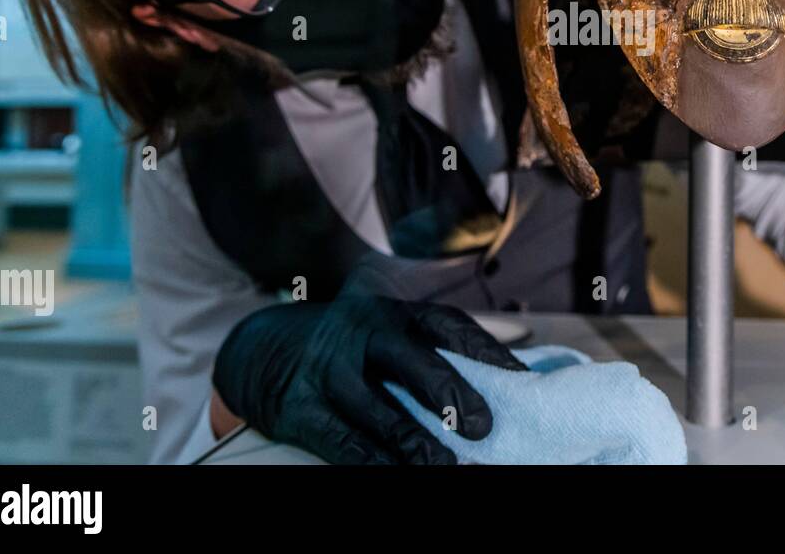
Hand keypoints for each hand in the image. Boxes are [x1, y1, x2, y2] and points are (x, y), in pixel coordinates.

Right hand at [213, 288, 524, 463]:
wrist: (264, 350)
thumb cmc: (350, 348)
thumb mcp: (388, 333)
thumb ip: (434, 351)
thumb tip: (507, 381)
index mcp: (394, 313)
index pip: (447, 325)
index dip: (485, 351)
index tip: (520, 378)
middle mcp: (361, 334)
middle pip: (410, 360)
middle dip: (448, 391)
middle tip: (482, 425)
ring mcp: (328, 369)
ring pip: (376, 408)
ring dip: (412, 441)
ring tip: (443, 465)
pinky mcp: (301, 407)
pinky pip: (342, 439)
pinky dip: (371, 460)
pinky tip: (393, 471)